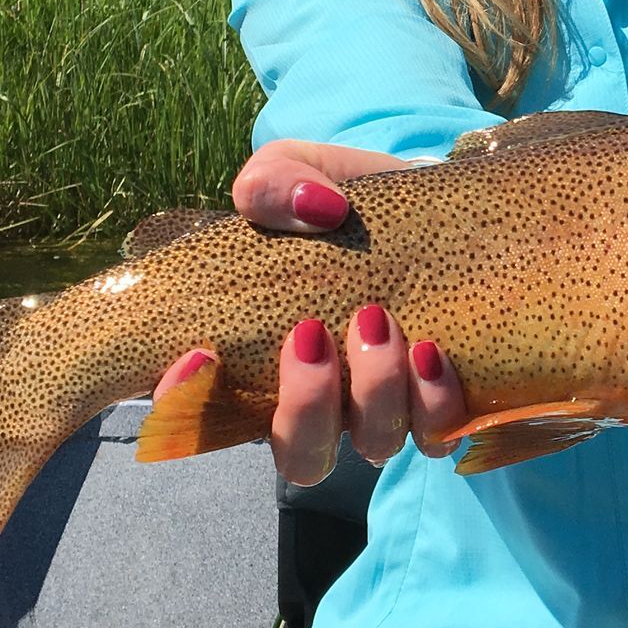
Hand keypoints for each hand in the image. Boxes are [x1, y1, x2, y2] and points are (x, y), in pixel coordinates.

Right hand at [151, 138, 468, 485]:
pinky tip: (434, 352)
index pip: (200, 416)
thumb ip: (275, 182)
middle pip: (300, 455)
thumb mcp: (296, 172)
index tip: (196, 356)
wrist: (430, 201)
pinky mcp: (440, 398)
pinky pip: (441, 431)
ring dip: (374, 395)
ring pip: (372, 445)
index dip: (186, 408)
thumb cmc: (342, 199)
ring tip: (379, 323)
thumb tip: (313, 208)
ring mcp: (380, 406)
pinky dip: (437, 401)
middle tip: (311, 334)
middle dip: (305, 408)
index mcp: (256, 360)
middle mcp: (318, 401)